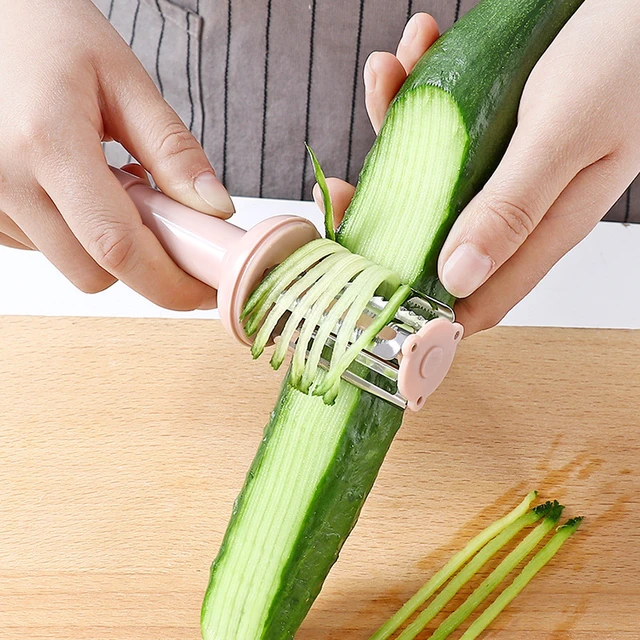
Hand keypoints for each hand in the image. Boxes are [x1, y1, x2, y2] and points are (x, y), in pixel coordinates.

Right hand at [0, 0, 233, 309]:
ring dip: (104, 243)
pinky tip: (74, 188)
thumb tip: (215, 211)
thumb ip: (174, 152)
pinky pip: (42, 248)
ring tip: (106, 182)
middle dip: (141, 262)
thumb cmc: (55, 36)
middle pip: (95, 272)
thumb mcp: (127, 82)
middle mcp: (4, 179)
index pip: (117, 246)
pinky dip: (72, 232)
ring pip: (70, 264)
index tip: (202, 291)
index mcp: (47, 142)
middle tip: (162, 218)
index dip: (168, 282)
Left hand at [317, 3, 639, 334]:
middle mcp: (513, 207)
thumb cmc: (626, 60)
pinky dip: (421, 86)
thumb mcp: (564, 136)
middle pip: (429, 235)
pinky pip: (443, 120)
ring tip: (389, 69)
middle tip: (335, 188)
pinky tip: (419, 44)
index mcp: (539, 228)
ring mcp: (499, 166)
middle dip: (376, 212)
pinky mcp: (494, 127)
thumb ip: (512, 208)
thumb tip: (455, 278)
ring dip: (394, 126)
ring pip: (427, 171)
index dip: (414, 304)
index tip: (359, 285)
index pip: (473, 299)